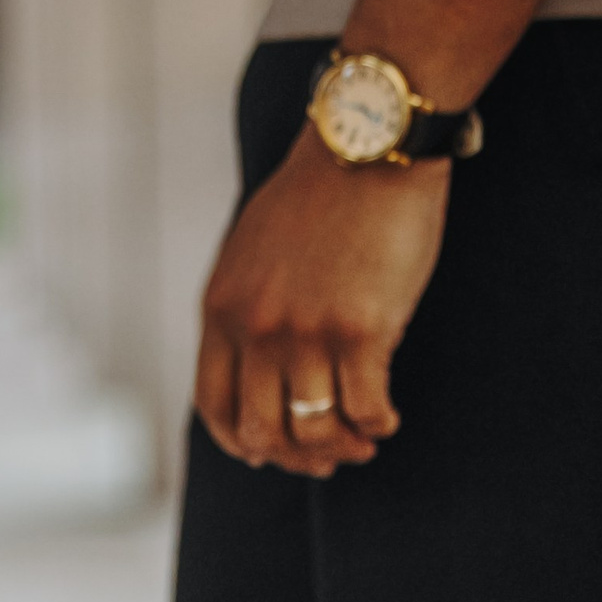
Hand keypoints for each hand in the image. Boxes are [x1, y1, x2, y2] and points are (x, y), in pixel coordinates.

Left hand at [194, 124, 450, 478]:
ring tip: (364, 442)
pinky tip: (387, 419)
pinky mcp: (360, 331)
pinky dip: (378, 425)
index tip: (266, 452)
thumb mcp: (252, 249)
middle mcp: (257, 328)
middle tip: (329, 459)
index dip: (240, 442)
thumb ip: (243, 306)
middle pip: (264, 432)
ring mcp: (307, 332)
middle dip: (296, 458)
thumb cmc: (319, 192)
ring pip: (316, 431)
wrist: (369, 142)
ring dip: (344, 448)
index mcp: (222, 309)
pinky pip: (366, 410)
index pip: (215, 406)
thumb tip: (254, 368)